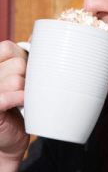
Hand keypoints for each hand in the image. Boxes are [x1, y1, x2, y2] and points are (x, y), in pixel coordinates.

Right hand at [0, 41, 29, 161]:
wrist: (10, 137)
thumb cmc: (17, 103)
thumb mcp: (18, 76)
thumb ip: (22, 56)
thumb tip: (36, 34)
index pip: (6, 47)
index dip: (20, 57)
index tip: (24, 70)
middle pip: (17, 63)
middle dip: (27, 76)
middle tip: (24, 88)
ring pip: (16, 79)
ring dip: (26, 90)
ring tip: (23, 98)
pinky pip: (7, 96)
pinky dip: (20, 99)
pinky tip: (23, 103)